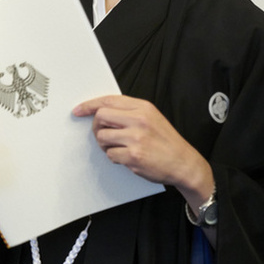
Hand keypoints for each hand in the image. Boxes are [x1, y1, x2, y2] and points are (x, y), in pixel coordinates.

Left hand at [74, 95, 213, 206]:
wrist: (184, 163)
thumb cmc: (166, 141)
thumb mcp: (151, 117)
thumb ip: (129, 112)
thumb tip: (101, 111)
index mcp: (143, 108)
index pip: (108, 101)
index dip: (89, 105)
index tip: (78, 110)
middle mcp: (139, 120)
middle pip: (100, 117)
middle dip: (97, 127)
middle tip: (103, 135)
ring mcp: (136, 138)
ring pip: (102, 137)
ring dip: (105, 145)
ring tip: (118, 148)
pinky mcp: (134, 156)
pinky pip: (110, 154)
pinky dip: (114, 157)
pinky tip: (126, 157)